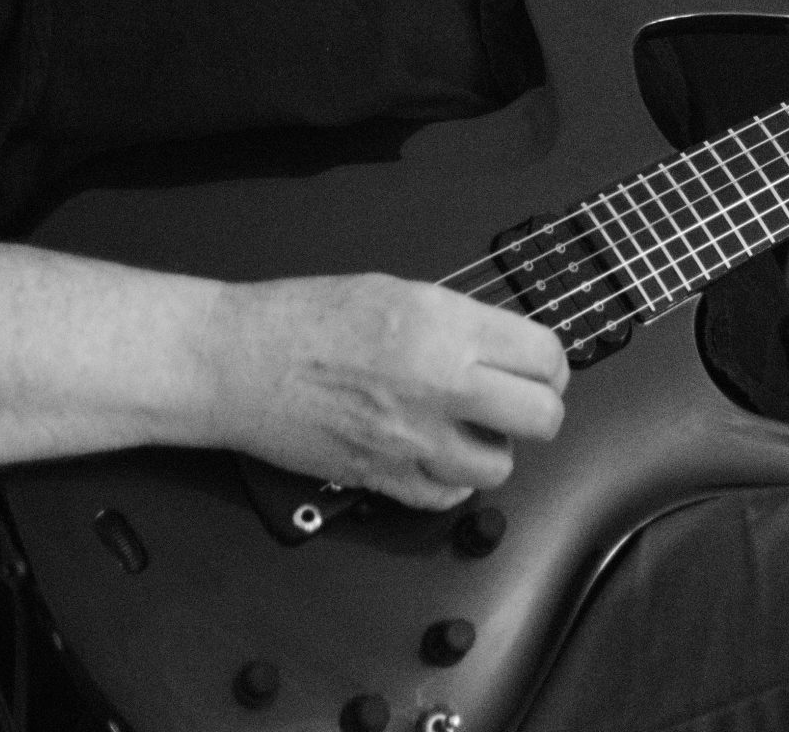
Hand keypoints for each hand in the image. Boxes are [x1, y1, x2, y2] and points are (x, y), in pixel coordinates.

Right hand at [192, 273, 568, 508]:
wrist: (239, 362)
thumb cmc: (303, 317)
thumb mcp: (397, 291)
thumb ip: (457, 321)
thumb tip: (502, 345)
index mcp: (447, 326)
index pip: (545, 356)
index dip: (549, 364)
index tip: (537, 367)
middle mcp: (442, 384)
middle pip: (543, 418)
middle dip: (536, 409)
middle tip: (512, 400)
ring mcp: (415, 440)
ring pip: (500, 466)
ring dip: (490, 448)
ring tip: (465, 428)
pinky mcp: (386, 479)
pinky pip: (448, 497)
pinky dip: (449, 481)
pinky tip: (432, 454)